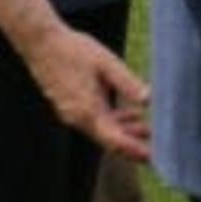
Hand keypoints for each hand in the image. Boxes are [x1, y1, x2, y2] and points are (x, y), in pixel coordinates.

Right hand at [26, 22, 153, 161]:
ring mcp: (71, 114)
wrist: (41, 43)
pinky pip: (94, 122)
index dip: (136, 151)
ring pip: (102, 131)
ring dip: (125, 132)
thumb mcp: (106, 63)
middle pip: (110, 140)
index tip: (155, 158)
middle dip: (134, 145)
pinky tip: (128, 114)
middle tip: (159, 148)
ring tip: (148, 129)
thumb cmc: (74, 50)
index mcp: (88, 111)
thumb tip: (149, 99)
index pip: (116, 141)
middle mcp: (78, 118)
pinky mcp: (69, 107)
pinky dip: (113, 122)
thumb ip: (128, 83)